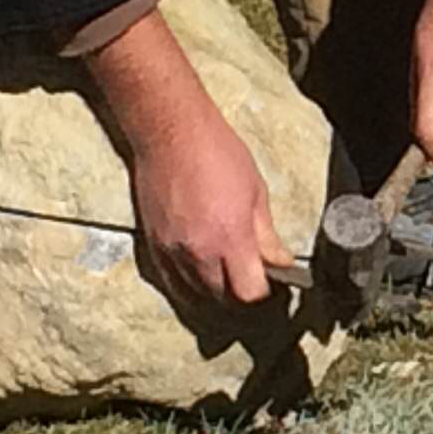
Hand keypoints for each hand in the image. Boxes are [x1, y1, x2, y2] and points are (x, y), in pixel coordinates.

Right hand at [83, 5, 291, 305]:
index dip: (264, 294)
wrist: (171, 133)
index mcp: (230, 238)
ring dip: (217, 294)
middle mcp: (198, 252)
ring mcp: (172, 252)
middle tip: (254, 282)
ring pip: (197, 297)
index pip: (249, 293)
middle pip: (223, 300)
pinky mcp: (153, 247)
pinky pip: (172, 285)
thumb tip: (280, 262)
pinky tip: (203, 275)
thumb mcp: (256, 192)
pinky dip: (189, 287)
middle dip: (242, 296)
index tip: (273, 286)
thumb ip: (266, 235)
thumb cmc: (217, 153)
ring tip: (231, 278)